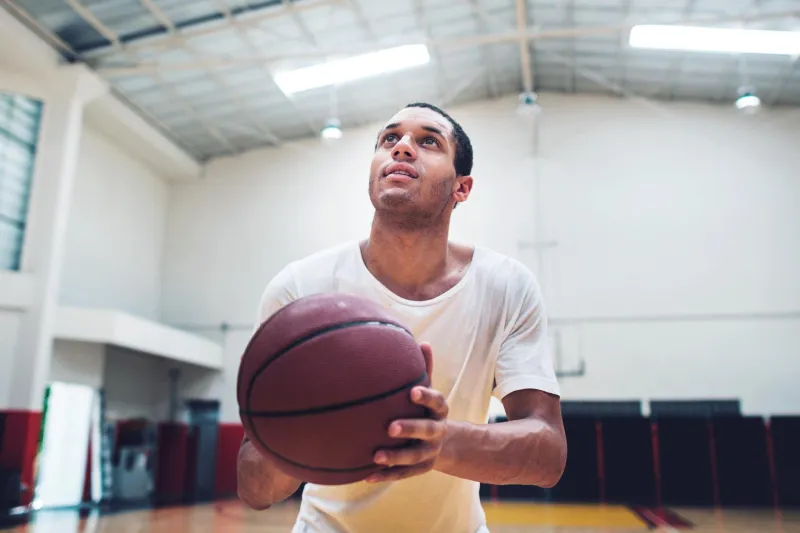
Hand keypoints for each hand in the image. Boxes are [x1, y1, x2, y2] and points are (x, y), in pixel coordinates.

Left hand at [366, 342, 449, 482]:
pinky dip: (386, 475)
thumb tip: (424, 342)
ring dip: (396, 456)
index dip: (426, 397)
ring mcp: (430, 452)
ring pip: (414, 456)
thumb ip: (425, 369)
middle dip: (410, 428)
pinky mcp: (421, 468)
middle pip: (427, 430)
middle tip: (390, 427)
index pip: (437, 402)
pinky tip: (366, 475)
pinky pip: (403, 474)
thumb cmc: (426, 409)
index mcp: (440, 410)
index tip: (412, 392)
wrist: (444, 443)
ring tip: (376, 455)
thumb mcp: (428, 389)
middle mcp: (437, 431)